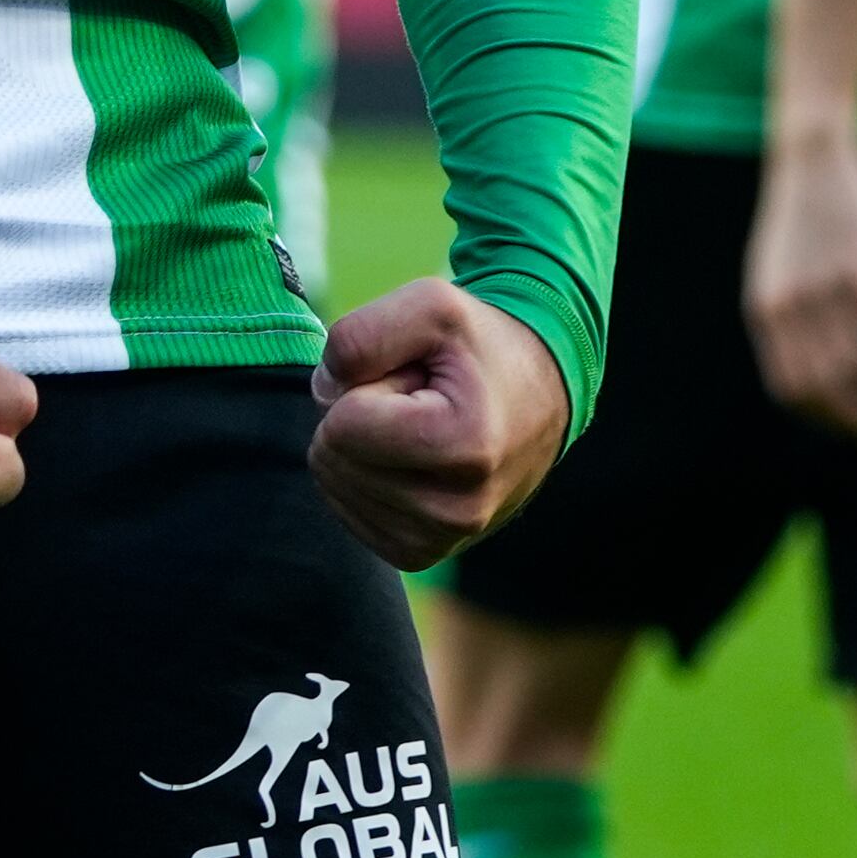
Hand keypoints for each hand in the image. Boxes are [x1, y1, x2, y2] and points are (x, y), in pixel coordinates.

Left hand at [307, 277, 570, 567]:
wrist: (533, 397)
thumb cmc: (477, 347)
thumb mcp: (429, 304)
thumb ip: (361, 335)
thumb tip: (323, 394)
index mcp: (467, 447)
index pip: (343, 424)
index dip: (365, 382)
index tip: (416, 378)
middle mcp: (459, 510)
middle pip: (332, 457)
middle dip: (358, 414)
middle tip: (416, 400)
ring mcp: (440, 539)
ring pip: (333, 483)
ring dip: (363, 444)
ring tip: (417, 425)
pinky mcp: (417, 554)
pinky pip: (344, 509)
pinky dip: (362, 474)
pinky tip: (409, 458)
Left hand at [745, 127, 856, 442]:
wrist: (808, 157)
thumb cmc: (800, 220)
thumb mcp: (779, 271)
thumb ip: (789, 315)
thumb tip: (812, 363)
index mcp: (764, 312)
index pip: (789, 388)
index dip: (824, 417)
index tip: (854, 428)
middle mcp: (787, 307)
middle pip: (825, 385)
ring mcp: (820, 287)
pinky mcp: (855, 266)